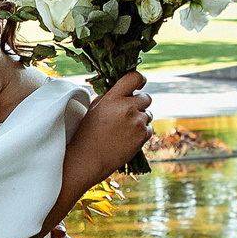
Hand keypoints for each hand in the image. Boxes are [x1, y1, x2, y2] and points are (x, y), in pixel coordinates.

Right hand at [71, 70, 153, 184]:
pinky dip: (142, 132)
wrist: (88, 159)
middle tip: (128, 113)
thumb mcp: (94, 108)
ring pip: (148, 114)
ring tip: (124, 129)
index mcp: (112, 98)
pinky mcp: (143, 136)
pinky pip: (149, 128)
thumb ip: (110, 96)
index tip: (139, 84)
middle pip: (146, 97)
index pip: (134, 77)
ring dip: (140, 119)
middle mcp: (127, 108)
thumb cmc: (87, 133)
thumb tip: (123, 89)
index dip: (139, 79)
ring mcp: (137, 122)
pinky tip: (128, 138)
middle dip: (140, 103)